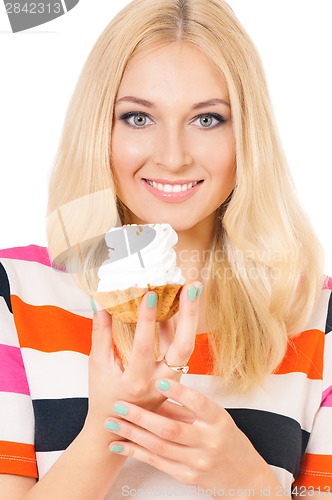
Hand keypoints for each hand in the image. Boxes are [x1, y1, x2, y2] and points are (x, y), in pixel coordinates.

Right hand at [86, 283, 201, 429]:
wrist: (120, 428)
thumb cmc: (104, 397)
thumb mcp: (97, 367)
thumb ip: (100, 335)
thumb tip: (101, 305)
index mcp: (136, 382)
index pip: (144, 346)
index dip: (146, 320)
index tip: (150, 294)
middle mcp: (159, 382)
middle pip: (183, 347)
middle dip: (190, 315)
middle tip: (192, 287)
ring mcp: (171, 380)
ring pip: (187, 347)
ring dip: (190, 317)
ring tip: (192, 290)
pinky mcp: (175, 375)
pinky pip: (180, 348)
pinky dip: (179, 326)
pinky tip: (178, 305)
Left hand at [105, 379, 283, 494]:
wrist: (244, 477)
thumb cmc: (226, 440)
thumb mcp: (213, 418)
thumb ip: (185, 408)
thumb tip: (153, 393)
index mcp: (217, 421)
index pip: (198, 403)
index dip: (179, 392)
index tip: (158, 380)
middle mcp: (208, 442)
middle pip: (171, 428)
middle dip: (141, 416)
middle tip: (120, 404)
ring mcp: (197, 462)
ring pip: (159, 446)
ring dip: (132, 433)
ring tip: (112, 422)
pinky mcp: (186, 477)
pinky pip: (156, 462)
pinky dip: (135, 452)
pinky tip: (120, 444)